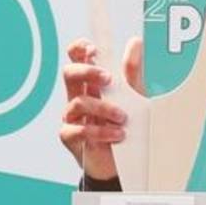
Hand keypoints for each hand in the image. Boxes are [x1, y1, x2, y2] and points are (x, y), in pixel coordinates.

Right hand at [59, 37, 144, 179]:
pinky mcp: (71, 137)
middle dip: (88, 72)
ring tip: (124, 118)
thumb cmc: (128, 124)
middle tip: (109, 79)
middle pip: (70, 73)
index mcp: (92, 82)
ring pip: (78, 102)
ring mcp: (72, 117)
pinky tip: (117, 134)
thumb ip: (133, 73)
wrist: (125, 161)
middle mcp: (79, 96)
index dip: (80, 49)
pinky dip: (100, 131)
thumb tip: (135, 42)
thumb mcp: (135, 98)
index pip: (77, 58)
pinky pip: (79, 130)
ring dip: (104, 108)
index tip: (94, 50)